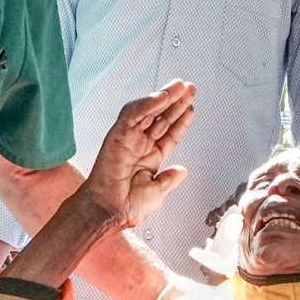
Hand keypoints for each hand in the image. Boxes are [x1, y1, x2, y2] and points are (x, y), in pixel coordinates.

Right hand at [79, 81, 194, 228]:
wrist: (109, 212)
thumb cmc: (126, 206)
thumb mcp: (157, 192)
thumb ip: (169, 180)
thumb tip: (182, 170)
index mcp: (150, 157)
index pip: (169, 133)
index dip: (181, 119)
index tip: (191, 106)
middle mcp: (140, 145)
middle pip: (161, 117)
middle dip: (176, 102)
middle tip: (190, 88)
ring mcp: (129, 138)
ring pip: (149, 111)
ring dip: (164, 97)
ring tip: (180, 86)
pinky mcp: (118, 135)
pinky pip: (133, 114)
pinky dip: (147, 104)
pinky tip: (162, 97)